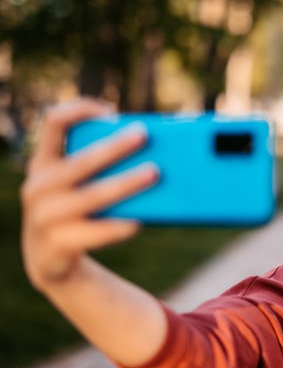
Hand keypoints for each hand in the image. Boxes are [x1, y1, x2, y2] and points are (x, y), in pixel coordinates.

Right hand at [20, 98, 156, 288]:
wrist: (48, 257)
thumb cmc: (76, 209)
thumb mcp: (78, 184)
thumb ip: (101, 166)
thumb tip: (157, 154)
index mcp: (44, 162)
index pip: (54, 121)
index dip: (81, 110)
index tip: (112, 113)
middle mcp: (39, 185)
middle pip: (81, 160)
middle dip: (114, 147)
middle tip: (144, 136)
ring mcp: (44, 216)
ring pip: (91, 196)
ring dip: (125, 183)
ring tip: (154, 174)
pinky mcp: (56, 244)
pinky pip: (93, 232)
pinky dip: (117, 226)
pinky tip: (138, 222)